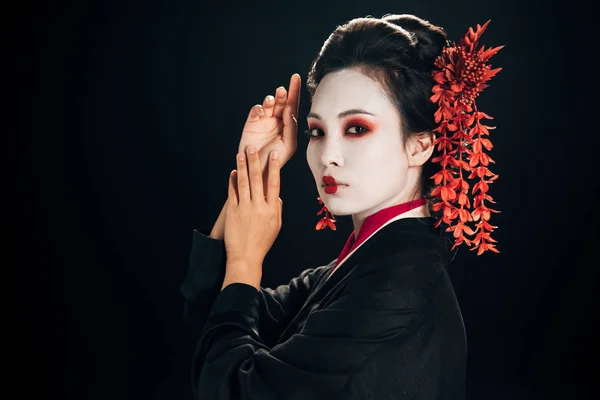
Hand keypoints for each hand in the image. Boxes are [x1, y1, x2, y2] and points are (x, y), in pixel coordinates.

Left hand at [224, 145, 281, 269]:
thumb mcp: (276, 226)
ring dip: (241, 166)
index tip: (273, 155)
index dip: (274, 168)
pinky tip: (232, 172)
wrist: (245, 257)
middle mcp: (259, 207)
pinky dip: (232, 181)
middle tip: (253, 147)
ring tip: (241, 154)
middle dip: (255, 161)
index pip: (274, 183)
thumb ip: (277, 209)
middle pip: (257, 179)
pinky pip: (232, 193)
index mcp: (272, 209)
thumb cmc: (262, 242)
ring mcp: (245, 208)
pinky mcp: (232, 212)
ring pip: (243, 183)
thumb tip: (277, 196)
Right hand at [238, 74, 300, 192]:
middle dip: (283, 94)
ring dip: (271, 100)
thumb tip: (289, 110)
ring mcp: (264, 121)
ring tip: (272, 101)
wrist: (259, 170)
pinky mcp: (252, 123)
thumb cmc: (276, 159)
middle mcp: (277, 120)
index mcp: (288, 125)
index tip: (295, 77)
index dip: (295, 91)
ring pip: (269, 104)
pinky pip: (256, 110)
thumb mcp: (289, 144)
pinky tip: (262, 111)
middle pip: (281, 102)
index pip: (293, 105)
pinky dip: (259, 108)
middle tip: (283, 90)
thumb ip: (291, 127)